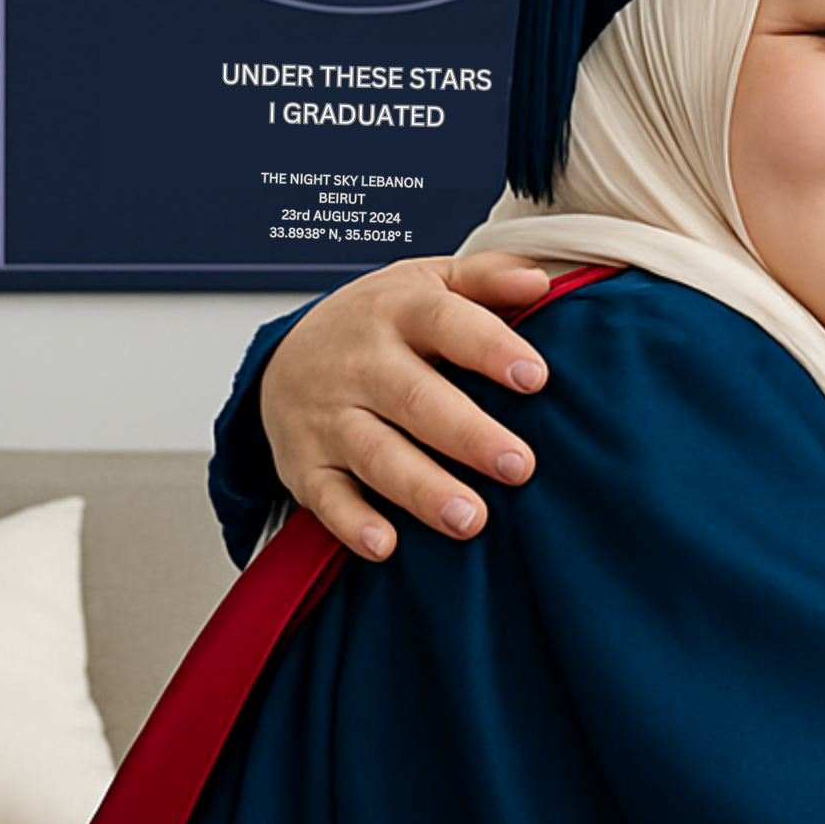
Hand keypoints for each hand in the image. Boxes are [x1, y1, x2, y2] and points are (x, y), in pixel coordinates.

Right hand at [259, 253, 552, 560]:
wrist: (284, 355)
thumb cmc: (381, 322)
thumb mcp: (429, 282)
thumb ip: (488, 277)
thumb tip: (540, 280)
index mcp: (399, 311)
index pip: (447, 323)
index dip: (490, 349)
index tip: (535, 377)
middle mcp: (360, 364)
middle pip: (415, 399)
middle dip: (468, 436)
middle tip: (519, 466)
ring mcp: (328, 416)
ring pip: (375, 454)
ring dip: (423, 489)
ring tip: (471, 519)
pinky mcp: (305, 465)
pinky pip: (325, 499)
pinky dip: (352, 524)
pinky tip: (386, 546)